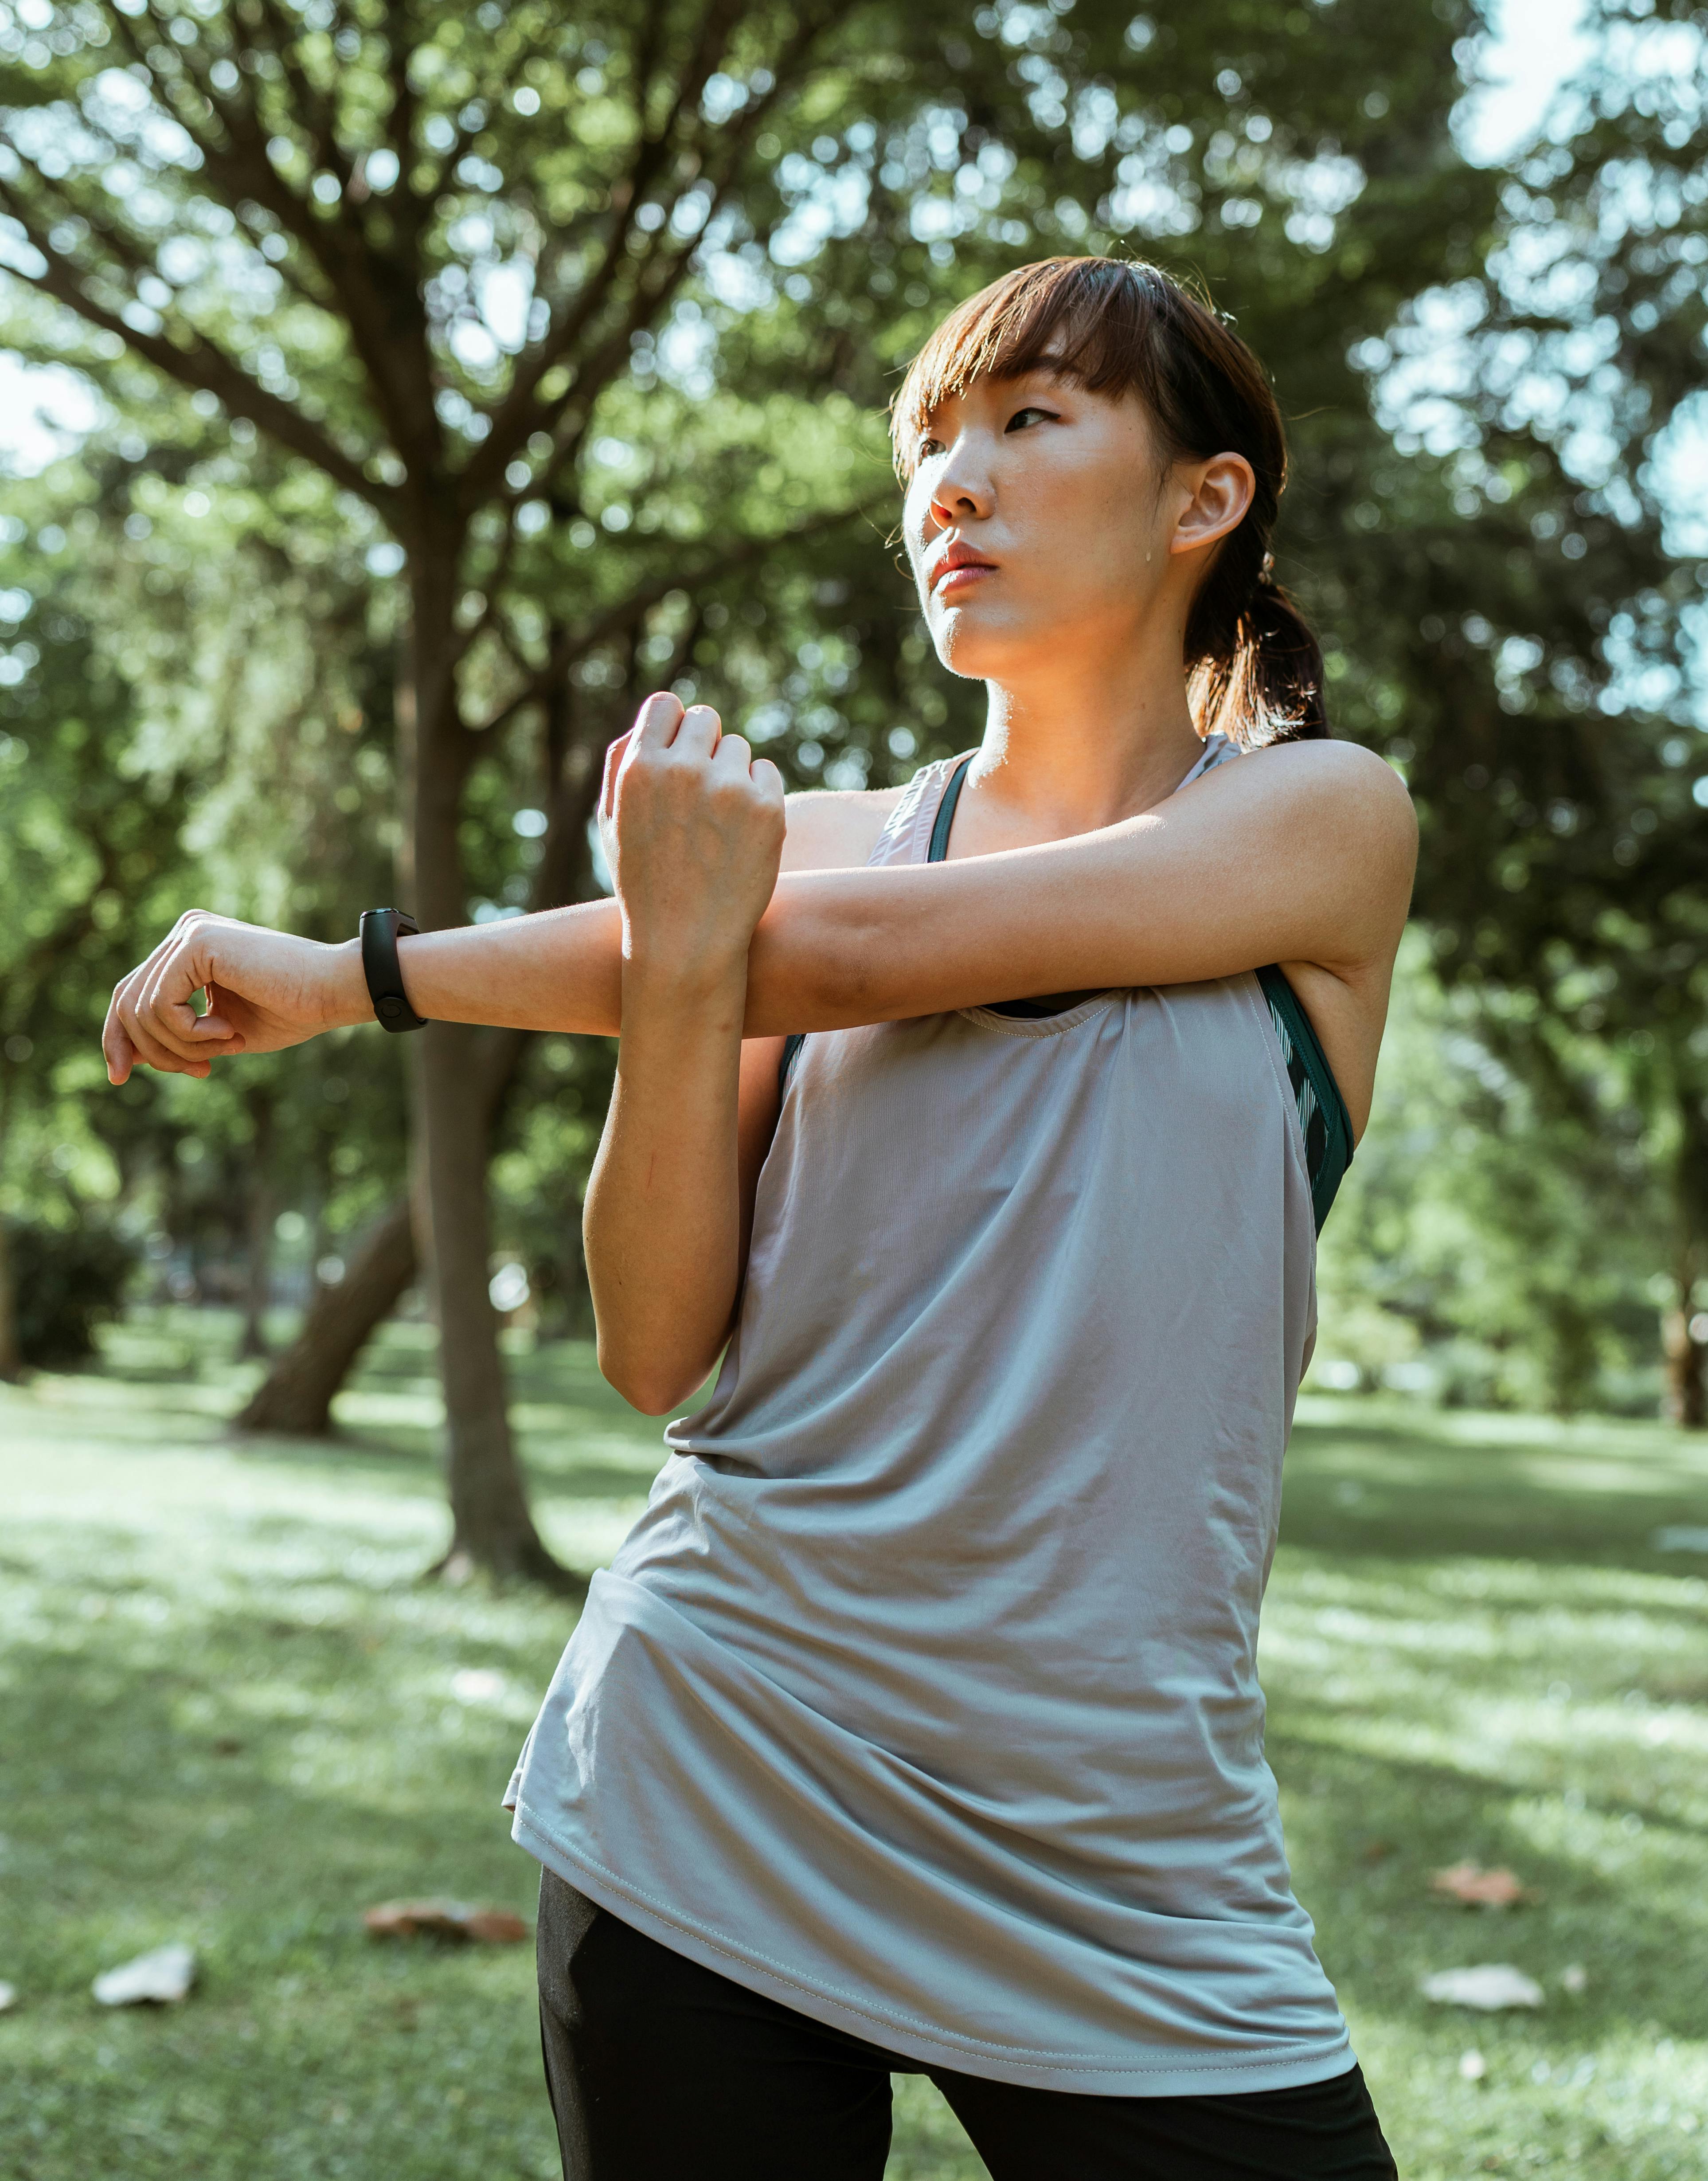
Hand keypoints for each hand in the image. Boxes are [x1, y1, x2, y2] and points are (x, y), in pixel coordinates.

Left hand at [102, 911, 368, 1083]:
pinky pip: (162, 1005)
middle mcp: (184, 933)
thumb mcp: (219, 1034)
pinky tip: (228, 1032)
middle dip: (151, 1050)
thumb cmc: (293, 1011)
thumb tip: (126, 1057)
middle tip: (200, 1072)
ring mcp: (189, 933)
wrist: (335, 991)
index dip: (119, 1039)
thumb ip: (176, 1036)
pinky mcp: (197, 941)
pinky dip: (190, 1033)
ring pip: (142, 1009)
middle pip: (127, 1001)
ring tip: (226, 1048)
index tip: (122, 1077)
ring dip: (182, 1046)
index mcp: (189, 949)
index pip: (131, 994)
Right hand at [600, 694, 784, 993]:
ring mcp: (729, 788)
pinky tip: (740, 835)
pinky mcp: (767, 809)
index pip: (665, 705)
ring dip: (731, 775)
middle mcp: (683, 770)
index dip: (673, 727)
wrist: (685, 943)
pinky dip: (758, 796)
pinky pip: (767, 774)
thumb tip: (653, 718)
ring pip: (738, 748)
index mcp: (639, 768)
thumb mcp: (612, 824)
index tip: (678, 752)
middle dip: (704, 747)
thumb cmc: (643, 884)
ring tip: (715, 825)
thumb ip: (623, 764)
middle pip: (705, 718)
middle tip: (700, 790)